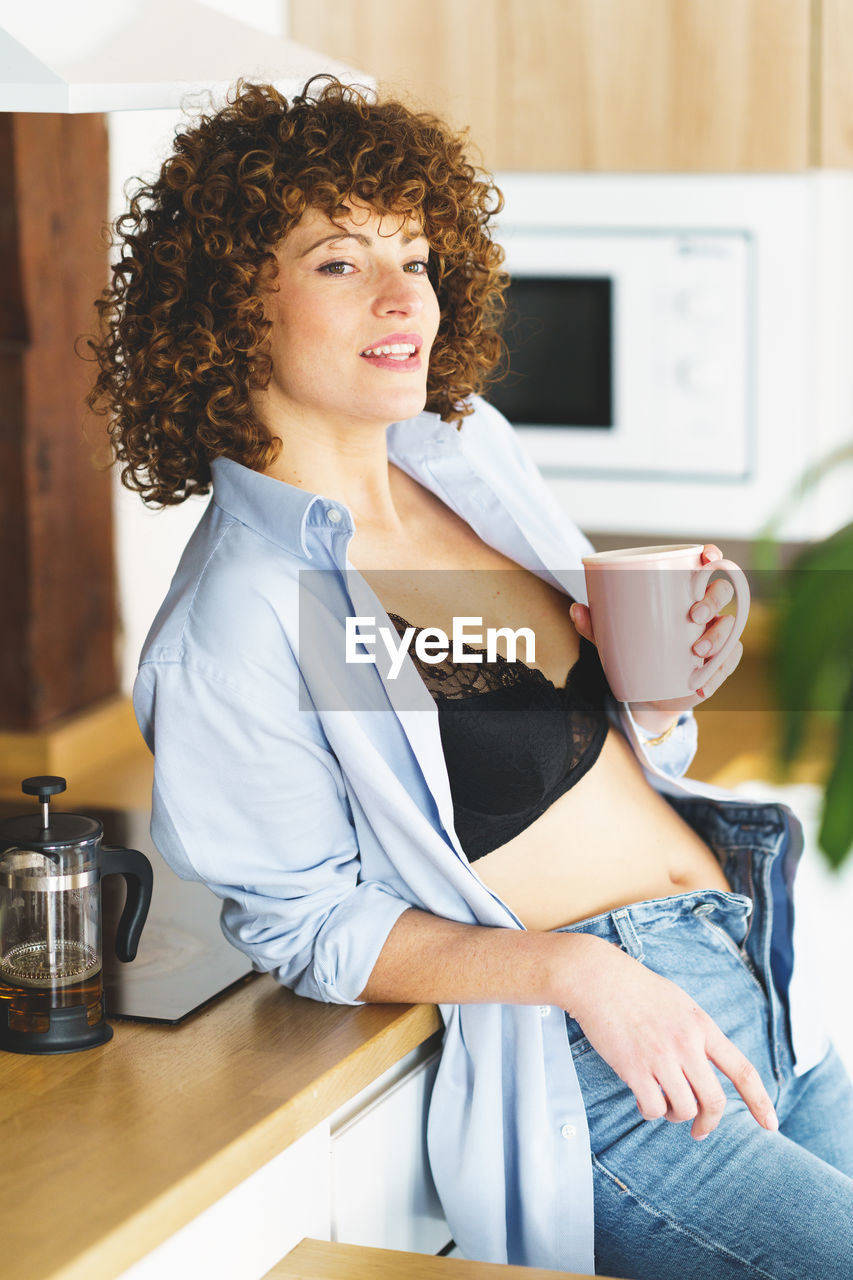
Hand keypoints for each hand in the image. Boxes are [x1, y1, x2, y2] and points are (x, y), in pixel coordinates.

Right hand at [560, 934, 777, 1139]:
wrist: (597, 978)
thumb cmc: (635, 988)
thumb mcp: (679, 1002)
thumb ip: (696, 1032)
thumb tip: (707, 1064)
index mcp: (702, 1026)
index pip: (742, 1070)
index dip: (760, 1102)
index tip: (771, 1125)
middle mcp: (687, 1044)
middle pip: (715, 1101)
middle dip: (709, 1123)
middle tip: (699, 1131)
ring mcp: (661, 1057)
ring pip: (684, 1109)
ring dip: (675, 1115)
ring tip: (662, 1104)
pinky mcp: (635, 1068)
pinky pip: (653, 1109)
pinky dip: (650, 1112)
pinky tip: (642, 1099)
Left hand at [570, 544, 743, 728]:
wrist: (647, 691)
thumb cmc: (633, 650)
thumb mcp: (611, 639)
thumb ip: (594, 626)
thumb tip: (576, 609)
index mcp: (684, 592)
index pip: (706, 566)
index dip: (714, 556)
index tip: (708, 557)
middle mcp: (706, 609)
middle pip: (723, 592)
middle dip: (714, 600)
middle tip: (693, 616)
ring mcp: (716, 635)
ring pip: (730, 628)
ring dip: (719, 638)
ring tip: (696, 653)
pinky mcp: (720, 662)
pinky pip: (729, 662)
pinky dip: (717, 674)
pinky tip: (701, 685)